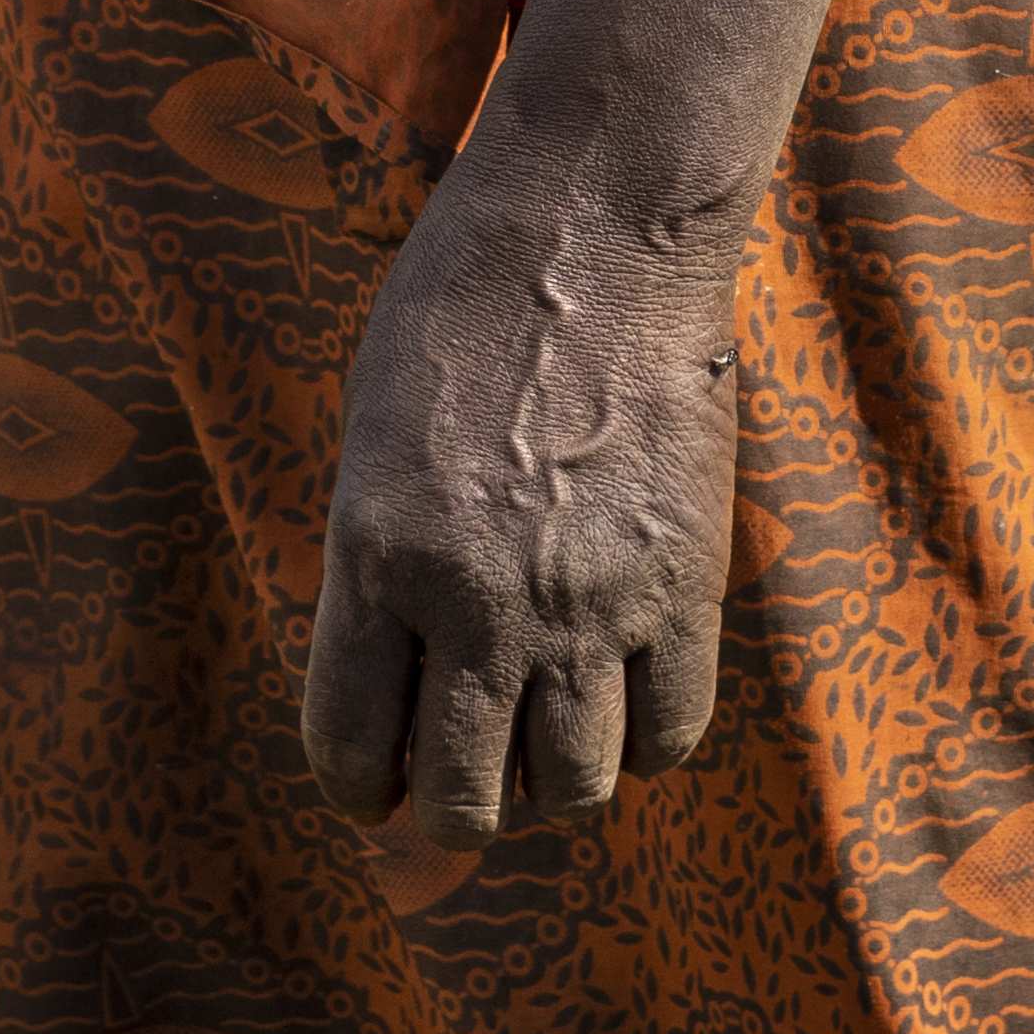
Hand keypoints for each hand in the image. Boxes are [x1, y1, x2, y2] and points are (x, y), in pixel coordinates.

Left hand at [299, 153, 743, 843]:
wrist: (597, 227)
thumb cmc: (466, 308)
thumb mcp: (373, 432)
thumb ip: (378, 561)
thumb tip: (395, 683)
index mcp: (380, 556)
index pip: (348, 749)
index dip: (359, 787)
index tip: (376, 784)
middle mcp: (478, 600)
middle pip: (463, 803)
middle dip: (452, 806)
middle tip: (463, 770)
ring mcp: (589, 601)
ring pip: (574, 790)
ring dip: (552, 780)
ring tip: (548, 725)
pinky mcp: (684, 584)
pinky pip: (670, 732)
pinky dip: (644, 737)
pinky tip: (624, 689)